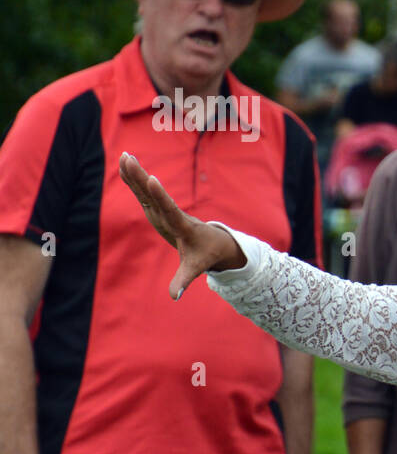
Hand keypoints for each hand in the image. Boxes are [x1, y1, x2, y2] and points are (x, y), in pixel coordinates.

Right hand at [117, 152, 245, 297]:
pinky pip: (144, 193)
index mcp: (181, 226)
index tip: (152, 178)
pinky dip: (133, 180)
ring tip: (124, 156)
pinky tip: (123, 165)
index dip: (161, 195)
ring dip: (135, 174)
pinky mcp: (158, 210)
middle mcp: (171, 214)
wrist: (215, 243)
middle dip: (141, 177)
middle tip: (129, 160)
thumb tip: (175, 297)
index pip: (170, 209)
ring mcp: (164, 211)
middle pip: (154, 194)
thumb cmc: (205, 254)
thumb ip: (184, 280)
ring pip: (147, 190)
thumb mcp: (196, 268)